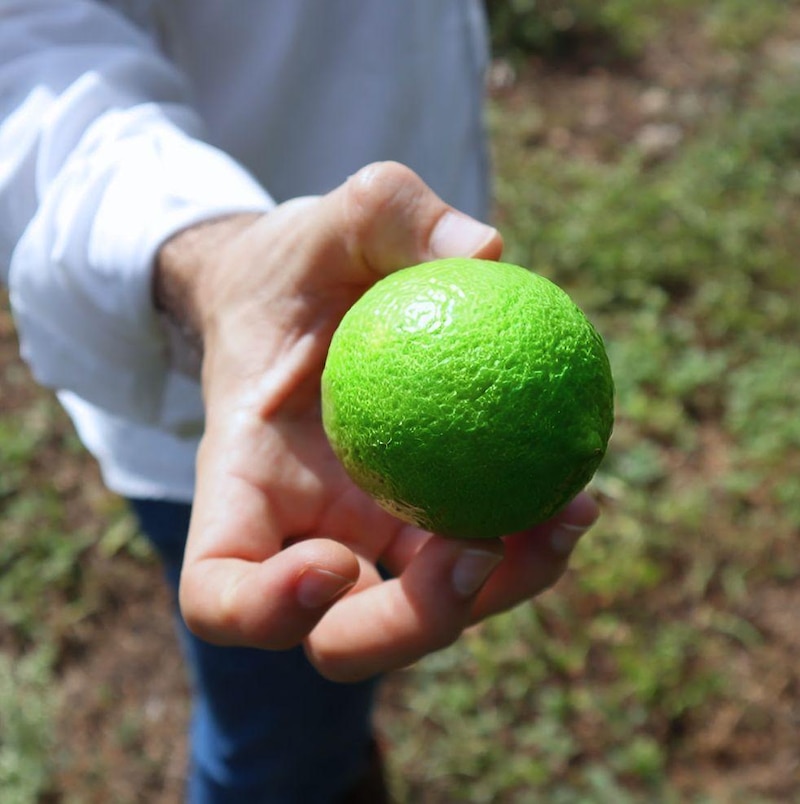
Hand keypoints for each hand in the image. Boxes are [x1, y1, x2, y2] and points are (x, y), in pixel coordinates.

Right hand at [157, 162, 598, 681]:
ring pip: (431, 611)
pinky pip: (482, 557)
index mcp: (248, 486)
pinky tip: (579, 492)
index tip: (335, 561)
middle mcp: (306, 535)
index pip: (219, 591)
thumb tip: (487, 251)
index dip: (266, 610)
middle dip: (409, 625)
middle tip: (474, 548)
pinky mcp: (426, 523)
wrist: (312, 295)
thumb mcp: (328, 219)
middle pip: (342, 638)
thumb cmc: (302, 265)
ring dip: (504, 590)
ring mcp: (372, 539)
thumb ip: (389, 212)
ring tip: (567, 514)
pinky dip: (531, 547)